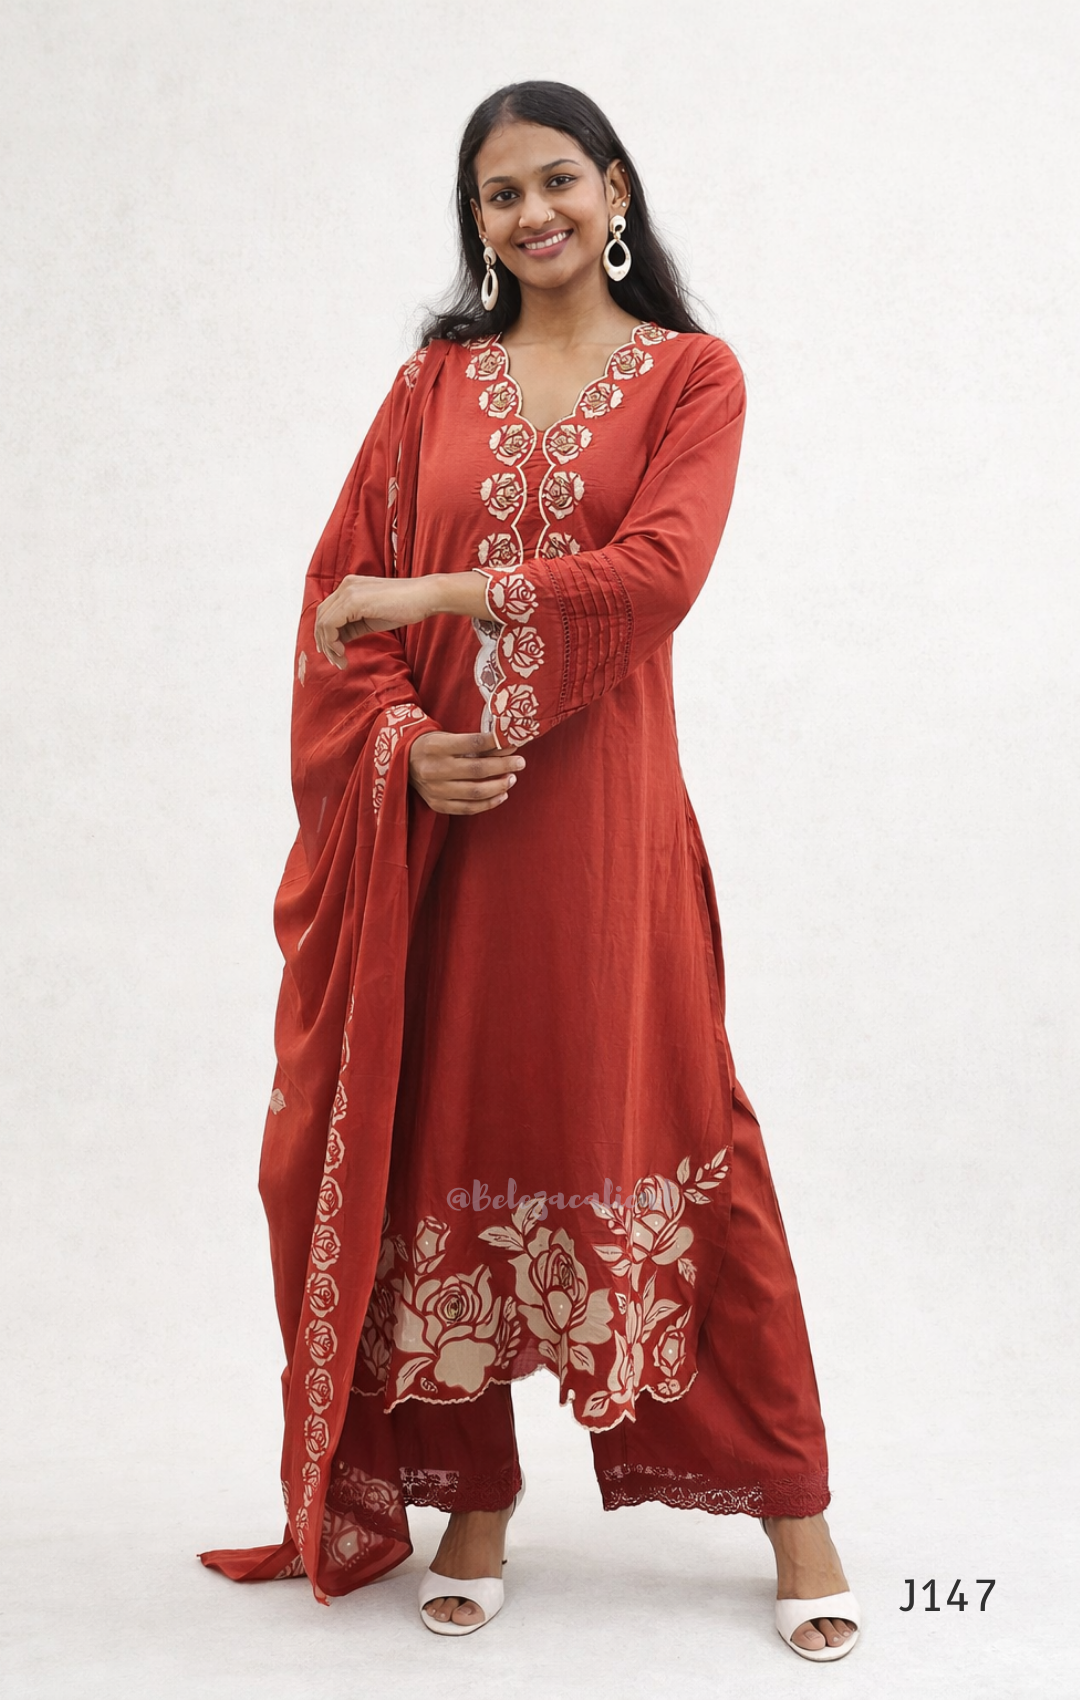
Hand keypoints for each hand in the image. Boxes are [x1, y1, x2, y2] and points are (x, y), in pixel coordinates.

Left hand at [315, 576, 435, 668]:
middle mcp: (346, 586)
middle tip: (335, 661)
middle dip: (324, 642)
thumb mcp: (372, 618)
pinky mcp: (353, 601)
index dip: (325, 634)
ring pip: (323, 622)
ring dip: (328, 645)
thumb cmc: (405, 607)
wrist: (424, 597)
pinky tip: (343, 651)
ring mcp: (348, 592)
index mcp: (350, 587)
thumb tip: (338, 639)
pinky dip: (332, 641)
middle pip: (321, 616)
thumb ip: (353, 625)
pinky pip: (330, 624)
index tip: (333, 652)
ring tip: (340, 660)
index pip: (327, 611)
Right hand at [409, 729, 525, 814]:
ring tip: (512, 779)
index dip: (496, 743)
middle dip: (503, 766)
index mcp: (437, 746)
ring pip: (475, 792)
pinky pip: (468, 808)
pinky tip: (501, 795)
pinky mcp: (437, 804)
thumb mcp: (449, 738)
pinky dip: (488, 803)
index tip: (513, 742)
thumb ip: (477, 744)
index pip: (473, 743)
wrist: (403, 762)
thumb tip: (508, 744)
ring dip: (499, 786)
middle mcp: (434, 769)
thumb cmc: (432, 746)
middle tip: (520, 763)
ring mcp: (435, 790)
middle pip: (477, 770)